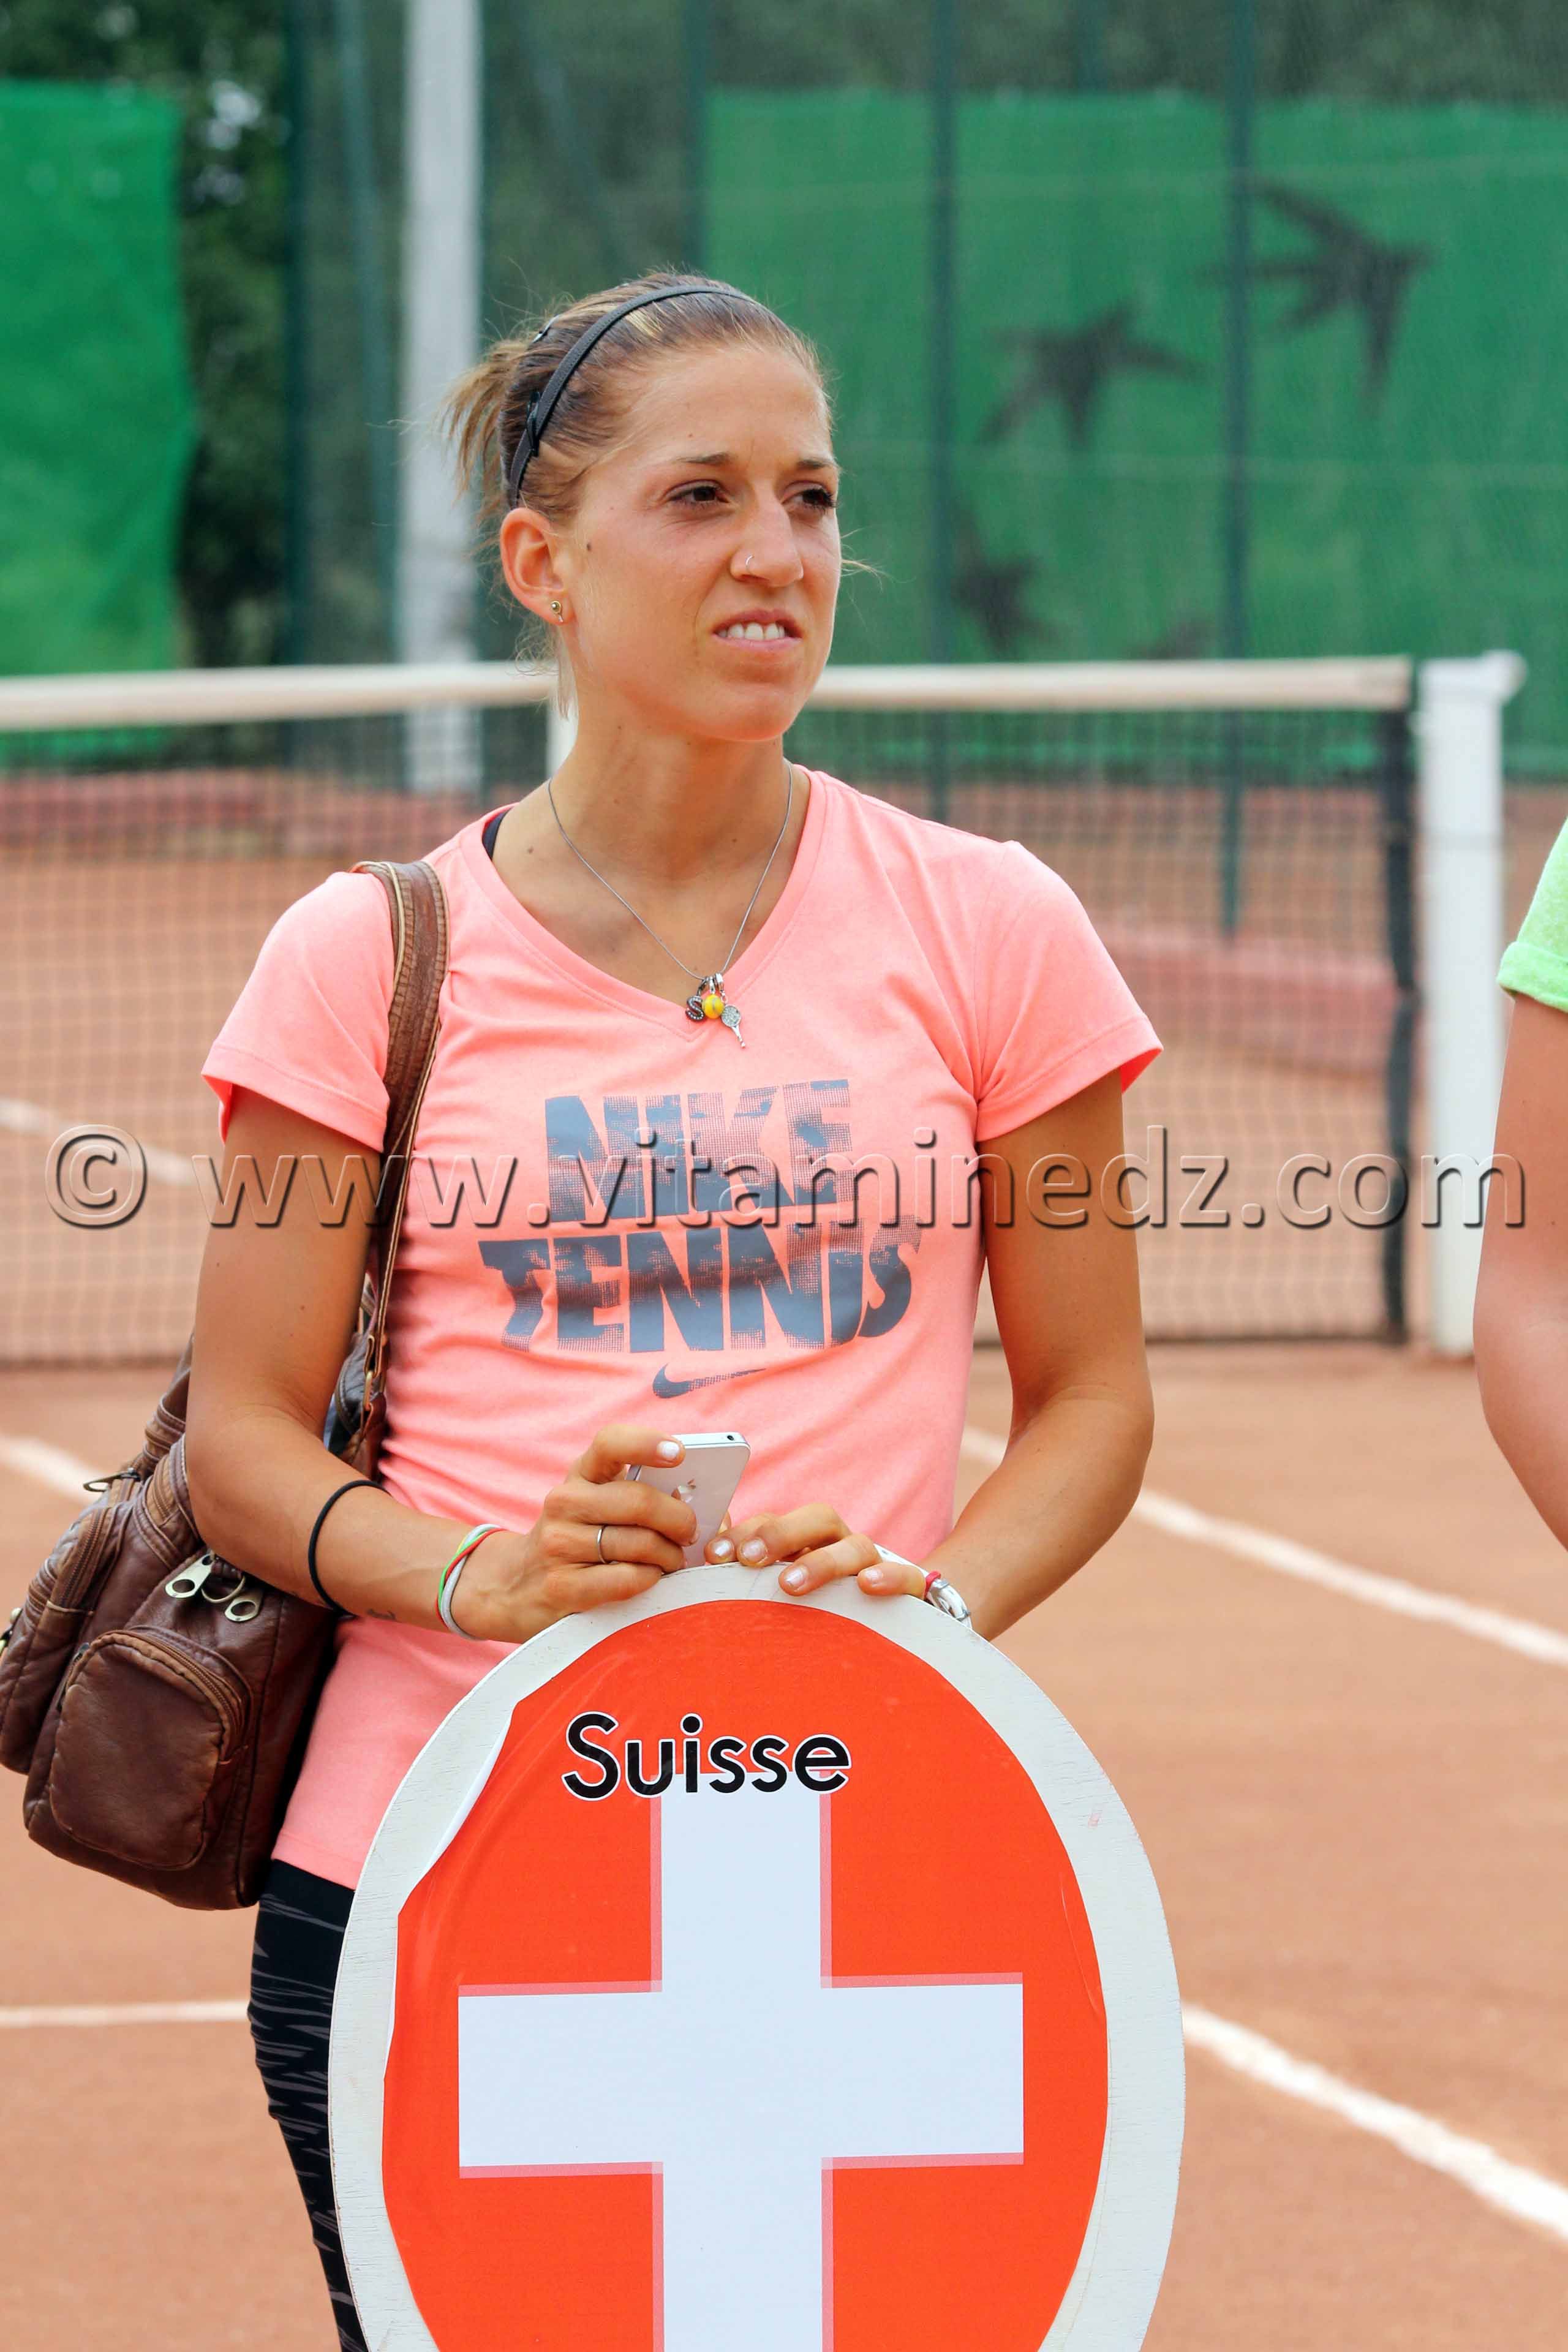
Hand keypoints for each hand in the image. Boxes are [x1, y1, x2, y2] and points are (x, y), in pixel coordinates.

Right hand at [456, 1425, 698, 1640]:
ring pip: (638, 1543)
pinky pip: (626, 1579)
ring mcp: (559, 1544)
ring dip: (670, 1555)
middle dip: (679, 1518)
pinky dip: (650, 1579)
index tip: (679, 1453)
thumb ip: (644, 1498)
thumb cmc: (579, 1541)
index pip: (611, 1444)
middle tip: (692, 1532)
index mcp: (580, 1474)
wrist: (515, 1585)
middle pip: (638, 1501)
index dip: (647, 1444)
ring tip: (674, 1560)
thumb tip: (711, 1511)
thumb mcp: (599, 1508)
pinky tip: (652, 1578)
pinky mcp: (561, 1585)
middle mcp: (564, 1502)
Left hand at [704, 1502, 924, 1600]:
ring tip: (791, 1583)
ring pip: (857, 1546)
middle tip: (748, 1559)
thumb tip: (708, 1555)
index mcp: (809, 1541)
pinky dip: (888, 1577)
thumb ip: (752, 1570)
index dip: (745, 1532)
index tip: (715, 1556)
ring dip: (822, 1562)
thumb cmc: (822, 1609)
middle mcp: (842, 1544)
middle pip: (818, 1519)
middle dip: (780, 1533)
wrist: (892, 1630)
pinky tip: (867, 1587)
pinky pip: (905, 1576)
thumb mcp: (783, 1589)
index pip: (776, 1521)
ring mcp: (877, 1565)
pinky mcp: (909, 1589)